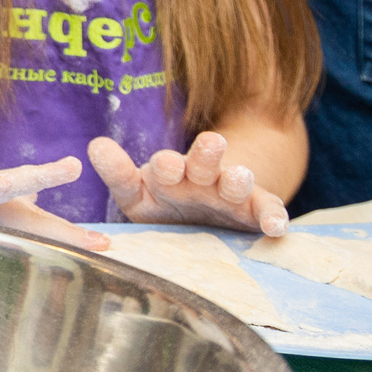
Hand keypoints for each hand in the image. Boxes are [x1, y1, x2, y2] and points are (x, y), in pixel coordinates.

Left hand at [89, 133, 289, 236]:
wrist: (205, 211)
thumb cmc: (164, 201)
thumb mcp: (137, 193)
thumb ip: (119, 174)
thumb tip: (95, 145)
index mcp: (168, 173)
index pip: (163, 166)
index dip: (164, 165)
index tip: (165, 164)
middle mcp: (200, 177)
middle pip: (203, 162)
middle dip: (205, 154)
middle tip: (210, 143)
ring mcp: (228, 193)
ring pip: (234, 181)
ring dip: (237, 178)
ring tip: (240, 178)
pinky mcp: (254, 210)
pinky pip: (266, 210)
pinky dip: (273, 217)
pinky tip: (277, 227)